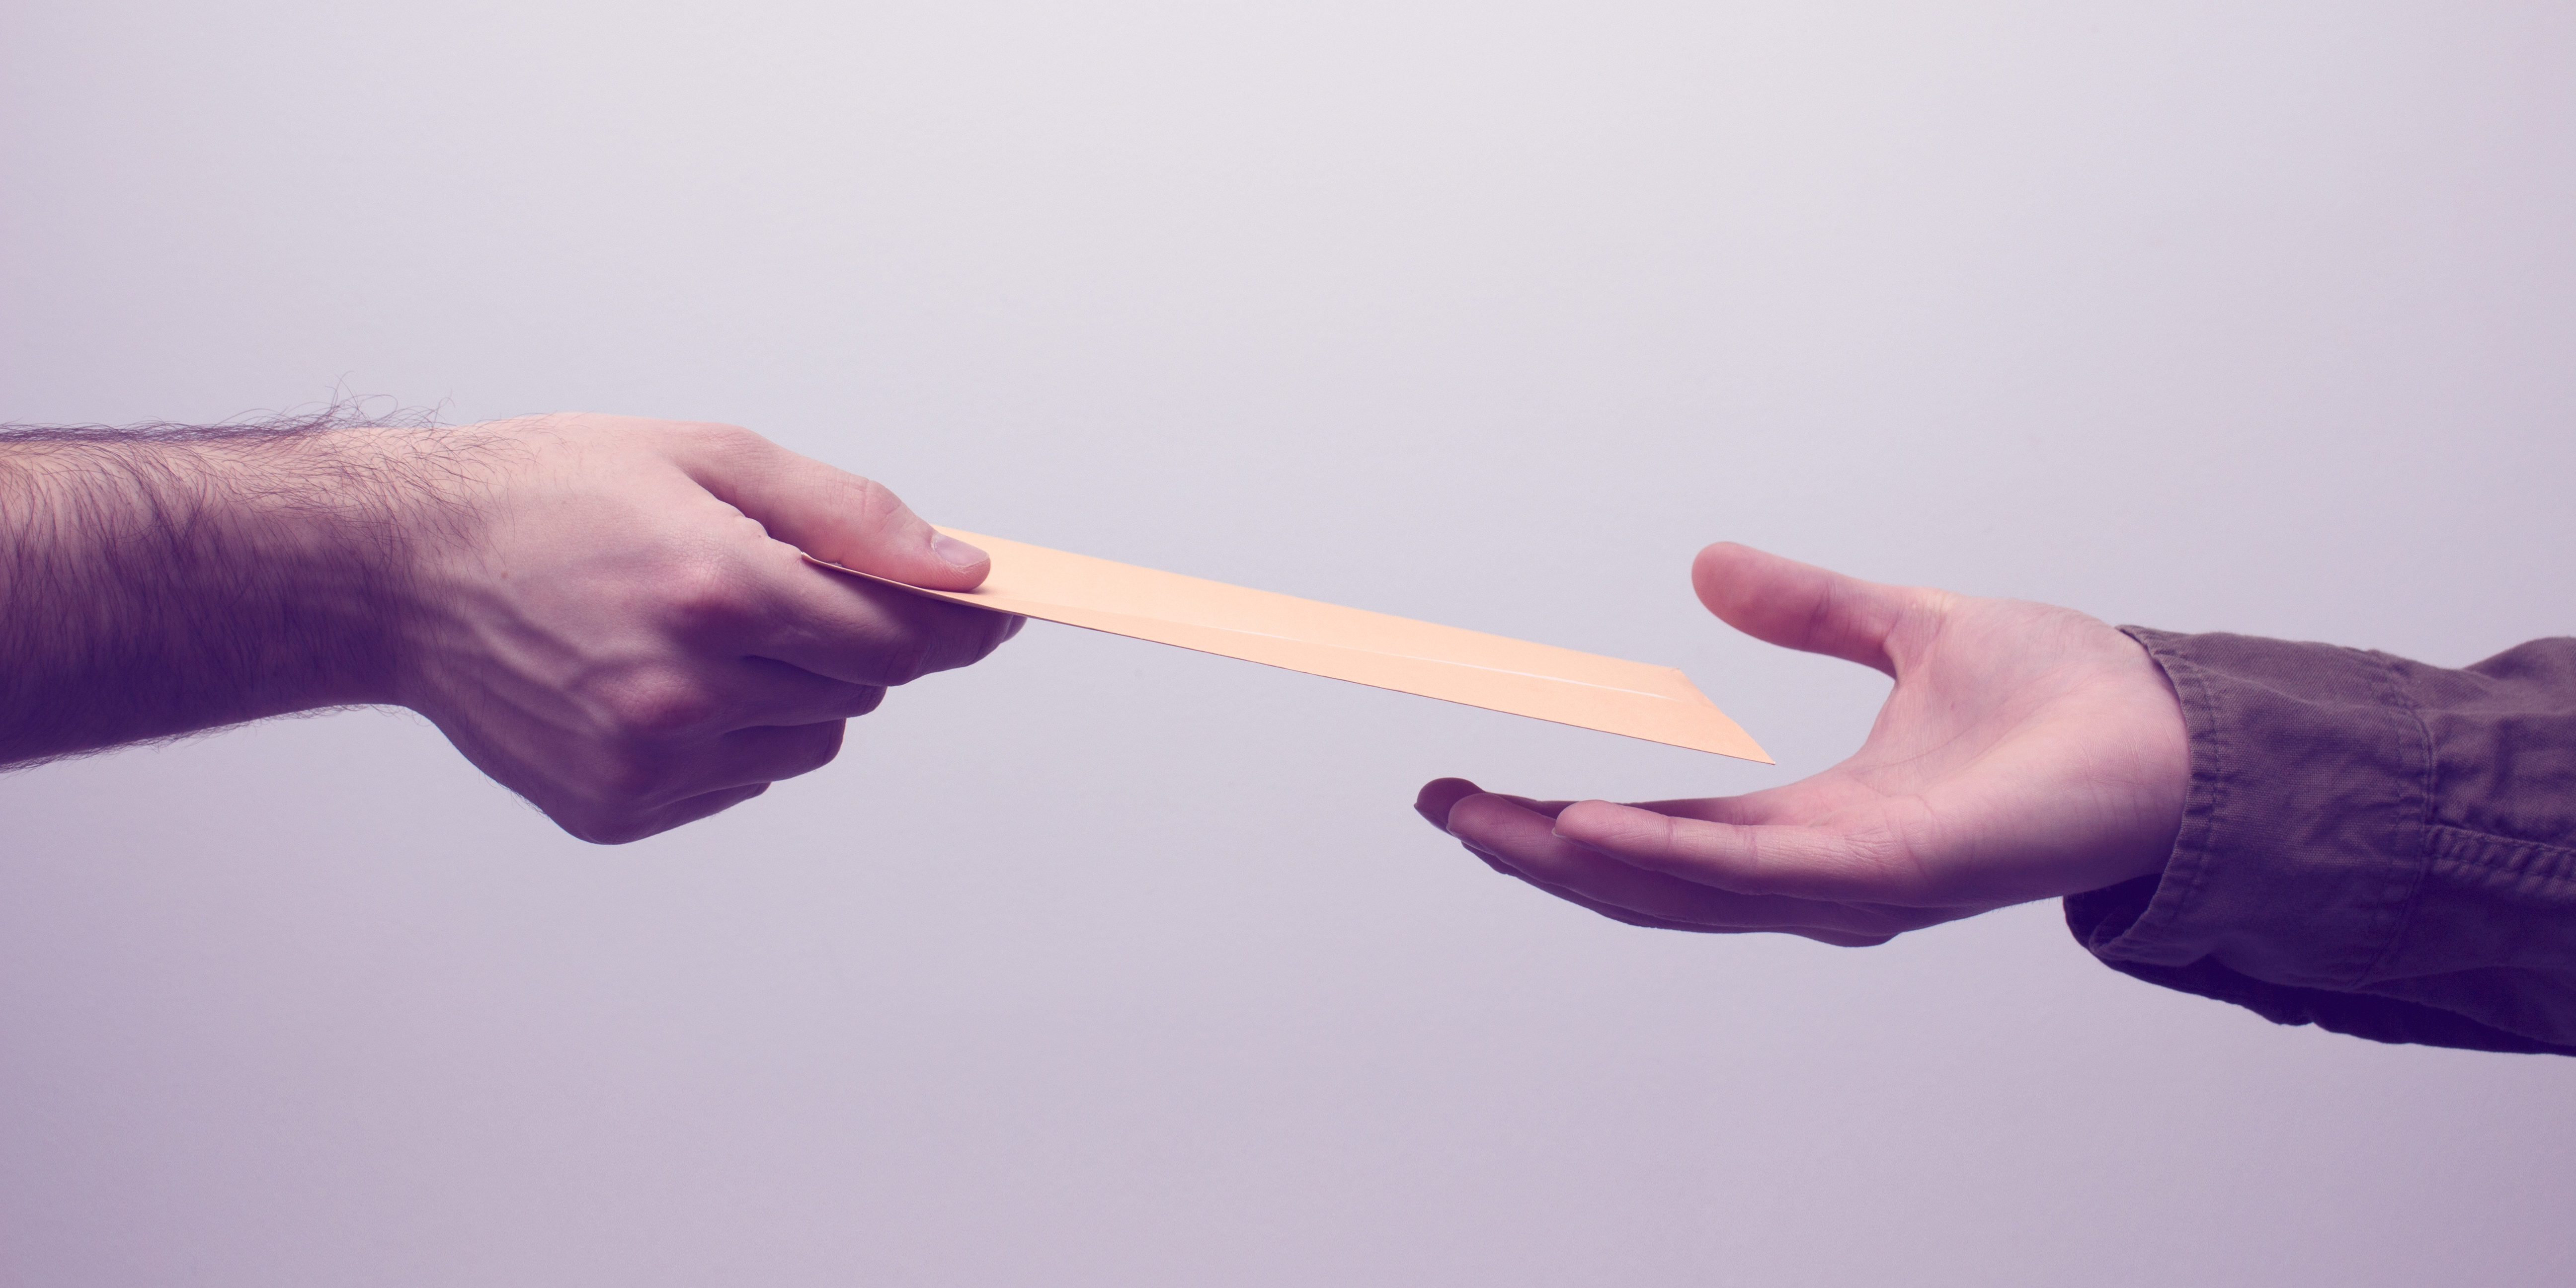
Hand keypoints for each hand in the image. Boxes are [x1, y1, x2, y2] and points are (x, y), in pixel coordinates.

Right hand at [393, 414, 1019, 842]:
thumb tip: (961, 570)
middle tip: (778, 585)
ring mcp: (649, 761)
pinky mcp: (619, 809)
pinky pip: (743, 776)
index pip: (901, 637)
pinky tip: (652, 676)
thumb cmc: (554, 495)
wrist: (403, 569)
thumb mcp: (709, 457)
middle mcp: (685, 689)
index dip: (960, 624)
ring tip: (695, 627)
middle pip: (863, 688)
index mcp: (716, 590)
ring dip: (792, 687)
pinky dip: (732, 731)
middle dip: (848, 635)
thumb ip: (850, 516)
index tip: (993, 611)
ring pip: (812, 738)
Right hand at [1413, 544, 2187, 944]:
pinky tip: (1590, 830)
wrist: (2185, 735)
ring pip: (1682, 891)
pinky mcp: (1897, 873)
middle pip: (1647, 881)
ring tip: (1487, 823)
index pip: (1662, 836)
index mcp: (1816, 827)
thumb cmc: (2075, 704)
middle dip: (1536, 854)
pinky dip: (1666, 858)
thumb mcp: (1908, 631)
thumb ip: (1810, 609)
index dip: (1562, 818)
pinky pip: (1759, 877)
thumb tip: (1708, 565)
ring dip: (1573, 860)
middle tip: (1443, 811)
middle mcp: (1822, 876)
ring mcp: (1855, 887)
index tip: (1476, 788)